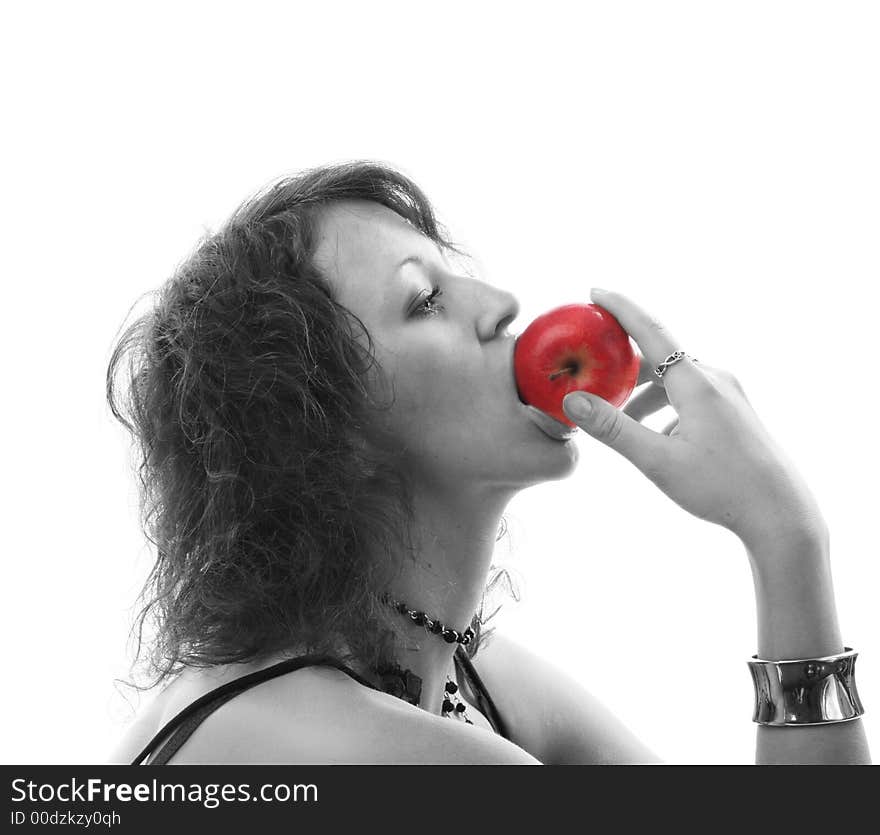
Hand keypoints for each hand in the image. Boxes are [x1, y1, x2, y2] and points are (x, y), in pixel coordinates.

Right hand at [562, 288, 827, 550]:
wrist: (780, 514)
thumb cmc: (721, 488)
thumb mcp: (658, 461)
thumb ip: (614, 429)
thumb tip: (572, 402)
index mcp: (696, 383)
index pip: (651, 332)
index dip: (621, 309)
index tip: (595, 292)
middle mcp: (715, 379)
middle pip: (660, 356)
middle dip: (625, 360)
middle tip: (593, 364)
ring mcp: (728, 395)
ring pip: (675, 379)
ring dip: (644, 391)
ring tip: (620, 417)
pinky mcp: (734, 411)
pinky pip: (690, 394)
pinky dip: (664, 405)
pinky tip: (656, 435)